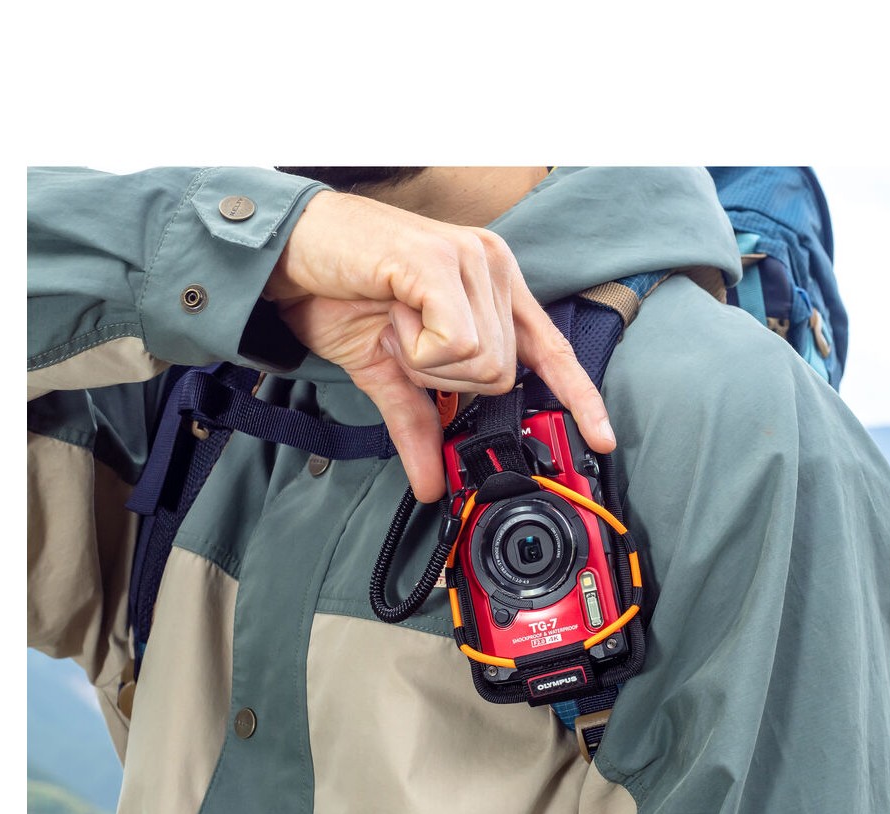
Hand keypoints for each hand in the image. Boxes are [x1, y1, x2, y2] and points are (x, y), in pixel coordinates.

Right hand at [263, 190, 614, 502]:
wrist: (288, 253)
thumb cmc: (339, 295)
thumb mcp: (387, 371)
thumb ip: (420, 423)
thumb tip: (432, 484)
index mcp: (492, 286)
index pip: (550, 348)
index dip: (578, 395)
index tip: (601, 438)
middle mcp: (491, 266)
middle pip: (502, 373)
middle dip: (445, 380)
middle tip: (405, 343)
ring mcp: (471, 260)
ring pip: (483, 364)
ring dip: (427, 363)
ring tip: (396, 321)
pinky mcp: (442, 262)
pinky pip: (457, 345)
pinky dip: (419, 349)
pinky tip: (394, 314)